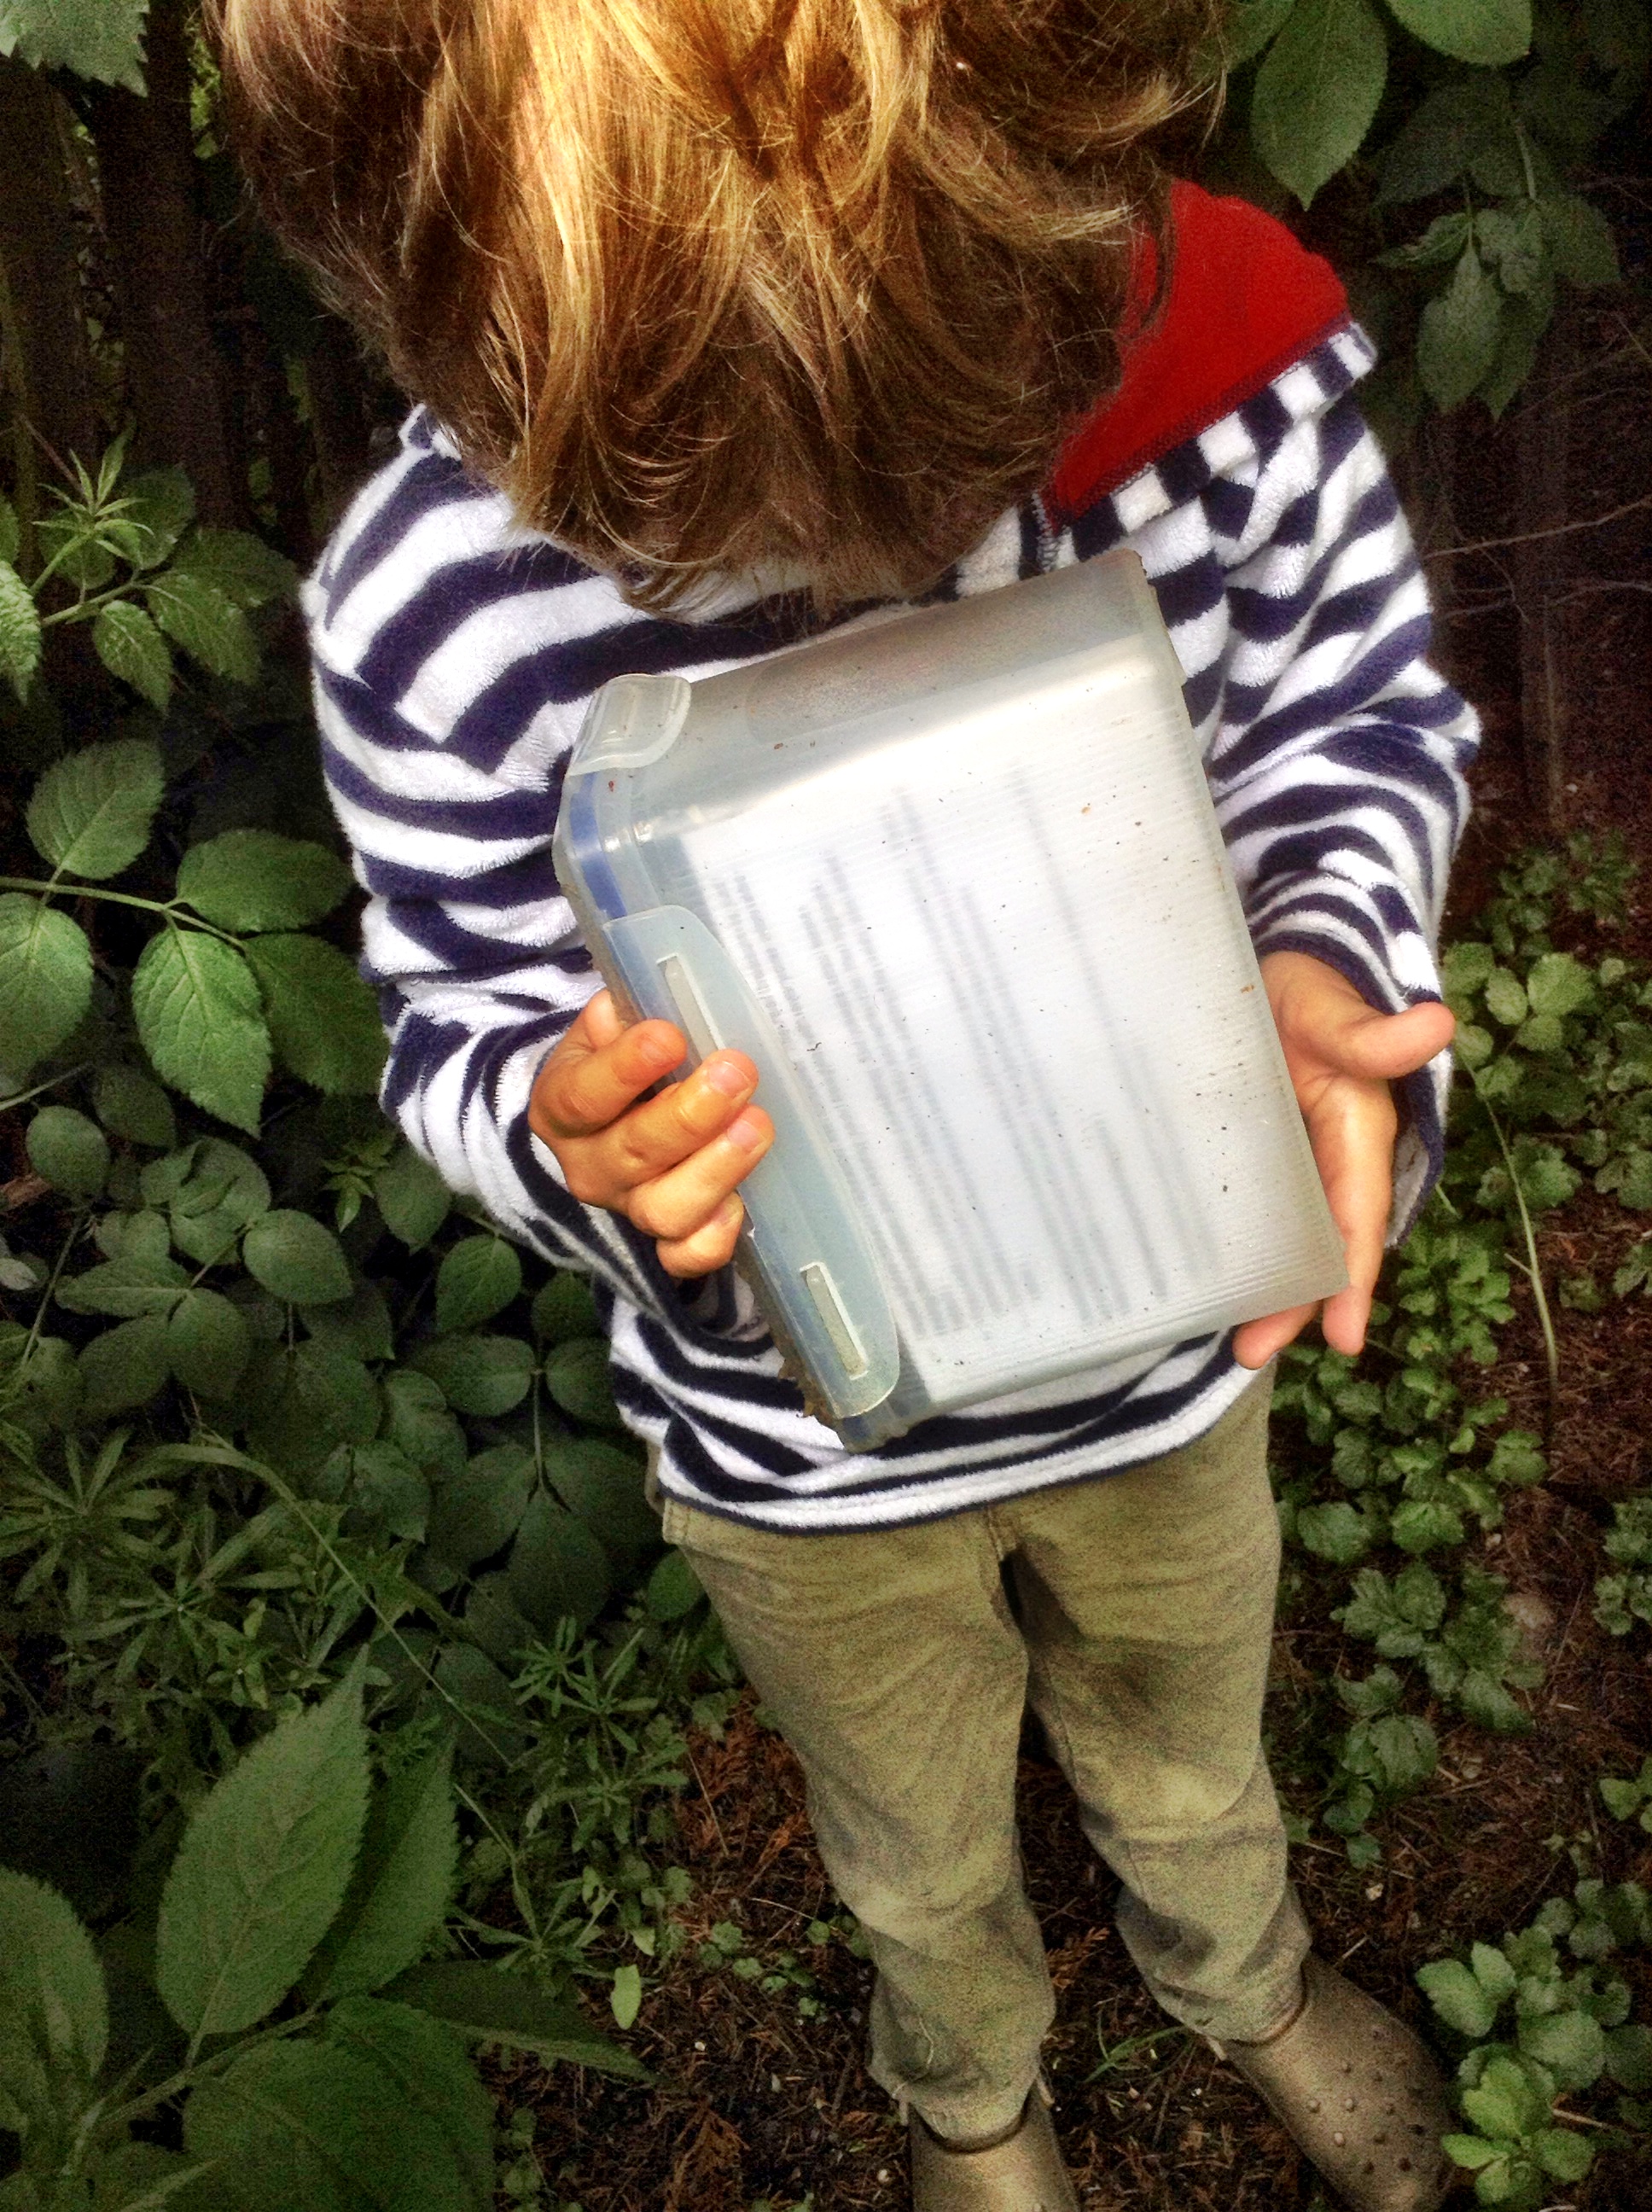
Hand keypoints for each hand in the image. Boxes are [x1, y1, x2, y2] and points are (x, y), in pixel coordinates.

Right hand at [528, 990, 773, 1276]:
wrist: (607, 1127)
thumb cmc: (619, 1067)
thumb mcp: (604, 1036)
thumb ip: (618, 1020)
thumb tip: (630, 1004)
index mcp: (563, 1110)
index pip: (584, 1096)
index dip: (626, 1068)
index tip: (669, 1037)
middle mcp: (590, 1167)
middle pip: (633, 1152)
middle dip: (690, 1114)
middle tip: (735, 1073)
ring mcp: (630, 1209)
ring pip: (664, 1209)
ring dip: (715, 1169)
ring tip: (754, 1126)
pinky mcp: (667, 1243)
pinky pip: (685, 1258)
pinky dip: (712, 1239)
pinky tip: (740, 1204)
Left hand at [1231, 951, 1454, 1369]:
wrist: (1278, 962)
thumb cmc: (1311, 984)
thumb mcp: (1332, 1007)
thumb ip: (1370, 1032)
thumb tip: (1437, 1024)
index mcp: (1357, 1133)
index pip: (1357, 1215)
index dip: (1352, 1277)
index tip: (1343, 1340)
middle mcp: (1330, 1158)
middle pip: (1320, 1243)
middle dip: (1295, 1303)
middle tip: (1250, 1355)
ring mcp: (1291, 1160)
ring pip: (1287, 1236)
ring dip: (1266, 1287)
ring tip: (1234, 1343)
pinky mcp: (1253, 1154)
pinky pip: (1253, 1212)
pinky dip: (1238, 1249)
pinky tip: (1207, 1281)